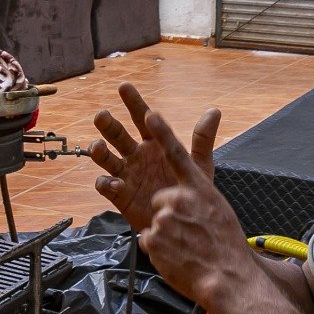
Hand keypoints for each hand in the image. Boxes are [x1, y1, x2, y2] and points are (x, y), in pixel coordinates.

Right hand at [89, 83, 206, 232]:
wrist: (184, 226)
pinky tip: (116, 183)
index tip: (124, 87)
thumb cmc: (189, 193)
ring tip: (98, 147)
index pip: (141, 119)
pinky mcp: (120, 196)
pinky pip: (106, 186)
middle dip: (108, 124)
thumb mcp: (197, 166)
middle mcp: (136, 156)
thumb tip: (215, 110)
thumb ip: (202, 139)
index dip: (134, 102)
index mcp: (154, 145)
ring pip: (105, 158)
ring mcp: (126, 175)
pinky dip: (107, 183)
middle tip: (101, 116)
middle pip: (117, 135)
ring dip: (98, 151)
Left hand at [137, 106, 251, 308]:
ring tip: (186, 248)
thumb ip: (200, 191)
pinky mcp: (151, 237)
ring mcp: (163, 218)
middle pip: (160, 199)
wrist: (229, 280)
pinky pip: (148, 240)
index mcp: (198, 188)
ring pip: (155, 221)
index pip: (178, 153)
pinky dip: (159, 251)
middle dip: (168, 213)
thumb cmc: (227, 245)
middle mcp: (179, 197)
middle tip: (190, 232)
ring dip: (166, 234)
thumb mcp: (218, 207)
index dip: (163, 132)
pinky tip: (177, 258)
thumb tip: (187, 186)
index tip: (150, 112)